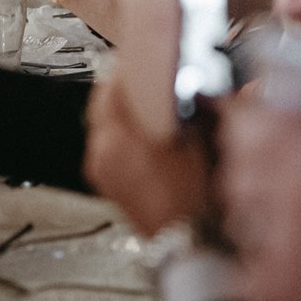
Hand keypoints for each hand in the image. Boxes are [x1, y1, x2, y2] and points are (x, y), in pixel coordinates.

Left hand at [82, 74, 212, 237]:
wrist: (185, 239)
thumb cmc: (194, 199)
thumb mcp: (201, 143)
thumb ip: (196, 108)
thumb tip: (196, 88)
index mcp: (119, 138)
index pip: (112, 88)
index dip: (126, 70)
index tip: (137, 61)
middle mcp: (101, 151)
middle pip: (99, 105)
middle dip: (117, 89)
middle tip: (136, 78)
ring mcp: (99, 169)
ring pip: (99, 125)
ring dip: (116, 112)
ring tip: (140, 105)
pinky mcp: (103, 182)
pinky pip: (104, 146)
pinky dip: (117, 135)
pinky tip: (139, 135)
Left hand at [218, 101, 300, 300]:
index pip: (248, 121)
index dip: (250, 121)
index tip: (251, 122)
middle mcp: (291, 193)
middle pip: (238, 168)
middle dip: (256, 169)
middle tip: (284, 176)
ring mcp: (280, 243)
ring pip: (239, 218)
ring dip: (261, 218)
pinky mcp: (279, 291)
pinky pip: (246, 272)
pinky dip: (263, 273)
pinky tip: (298, 272)